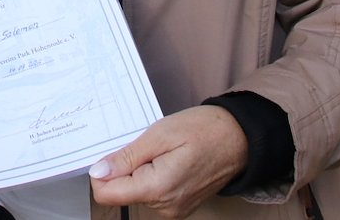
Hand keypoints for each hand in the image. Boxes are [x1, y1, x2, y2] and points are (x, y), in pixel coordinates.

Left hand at [88, 105, 247, 217]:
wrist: (240, 138)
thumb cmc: (205, 130)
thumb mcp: (160, 133)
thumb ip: (126, 156)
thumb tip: (99, 171)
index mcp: (158, 188)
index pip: (107, 194)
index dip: (101, 172)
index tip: (111, 152)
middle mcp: (165, 206)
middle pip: (121, 191)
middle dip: (125, 166)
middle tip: (147, 145)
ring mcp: (173, 209)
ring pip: (135, 190)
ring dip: (139, 169)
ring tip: (162, 150)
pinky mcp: (178, 205)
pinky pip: (151, 192)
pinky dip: (151, 174)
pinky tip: (168, 159)